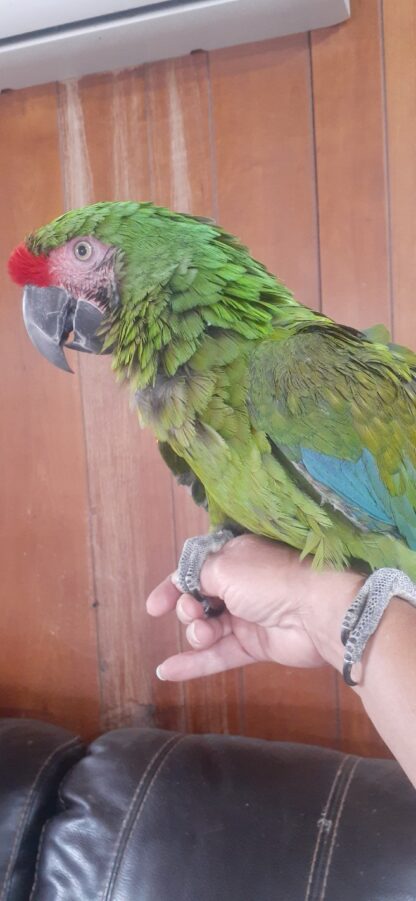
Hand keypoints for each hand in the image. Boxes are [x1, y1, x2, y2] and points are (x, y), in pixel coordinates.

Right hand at [146, 535, 362, 680]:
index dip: (174, 586)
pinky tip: (167, 671)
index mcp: (236, 557)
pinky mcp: (255, 646)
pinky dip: (194, 663)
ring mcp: (248, 617)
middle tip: (194, 613)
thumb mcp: (225, 565)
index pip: (196, 569)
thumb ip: (197, 574)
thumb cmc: (269, 579)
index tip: (155, 607)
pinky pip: (219, 655)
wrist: (317, 612)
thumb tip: (186, 585)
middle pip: (199, 600)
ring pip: (208, 628)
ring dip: (196, 633)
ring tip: (203, 633)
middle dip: (188, 609)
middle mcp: (240, 585)